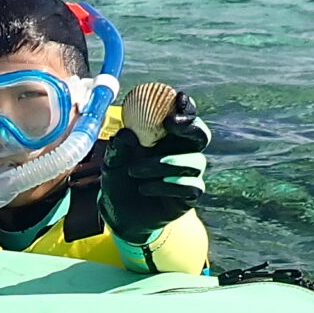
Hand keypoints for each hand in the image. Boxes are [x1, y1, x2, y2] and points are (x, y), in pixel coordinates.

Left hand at [99, 91, 210, 246]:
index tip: (179, 98)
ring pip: (194, 161)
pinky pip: (191, 186)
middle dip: (190, 127)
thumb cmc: (120, 179)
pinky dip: (168, 186)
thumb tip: (127, 133)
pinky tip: (145, 188)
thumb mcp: (112, 162)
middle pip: (201, 135)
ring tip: (135, 170)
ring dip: (164, 163)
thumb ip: (119, 147)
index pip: (185, 117)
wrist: (119, 213)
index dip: (186, 107)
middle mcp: (183, 152)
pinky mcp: (188, 196)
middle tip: (170, 124)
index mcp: (167, 137)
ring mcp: (188, 174)